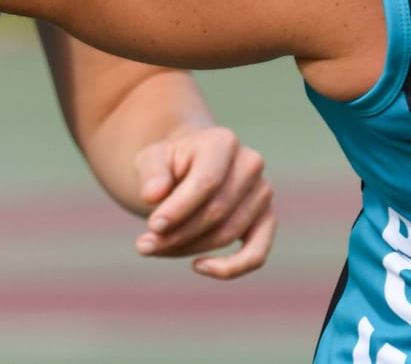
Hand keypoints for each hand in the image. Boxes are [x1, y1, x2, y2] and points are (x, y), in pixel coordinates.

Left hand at [131, 125, 273, 278]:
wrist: (190, 167)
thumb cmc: (169, 164)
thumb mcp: (151, 160)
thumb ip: (151, 174)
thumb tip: (153, 195)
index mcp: (223, 142)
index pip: (206, 182)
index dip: (179, 209)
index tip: (152, 227)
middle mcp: (250, 164)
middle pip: (216, 212)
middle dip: (178, 233)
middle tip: (144, 245)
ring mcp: (262, 192)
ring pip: (227, 234)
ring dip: (189, 248)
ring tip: (154, 249)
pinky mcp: (266, 220)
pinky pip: (256, 254)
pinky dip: (230, 268)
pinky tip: (198, 267)